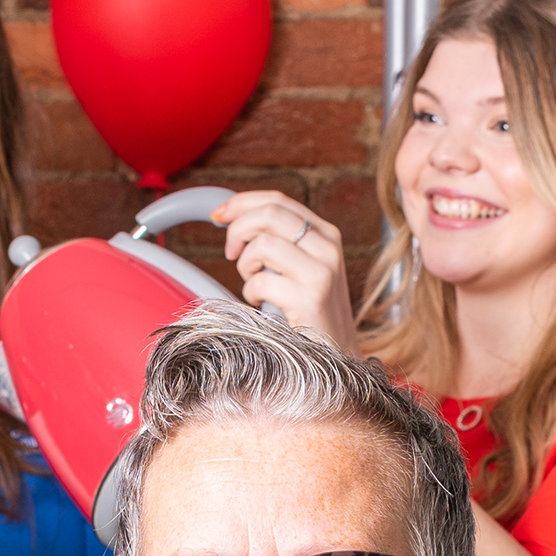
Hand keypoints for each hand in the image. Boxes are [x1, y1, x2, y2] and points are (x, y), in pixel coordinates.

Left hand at [215, 189, 364, 350]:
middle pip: (268, 214)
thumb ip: (277, 239)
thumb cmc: (309, 312)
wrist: (337, 356)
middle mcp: (328, 248)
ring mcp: (322, 273)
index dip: (241, 203)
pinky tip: (263, 304)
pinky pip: (260, 282)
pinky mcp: (310, 298)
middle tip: (232, 254)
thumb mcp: (301, 266)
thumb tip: (229, 216)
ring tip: (255, 283)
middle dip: (237, 231)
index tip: (218, 214)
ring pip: (262, 245)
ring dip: (246, 266)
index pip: (278, 200)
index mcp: (326, 234)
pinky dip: (251, 294)